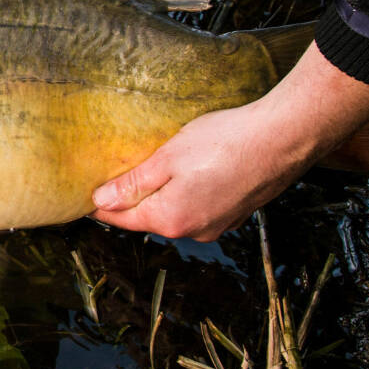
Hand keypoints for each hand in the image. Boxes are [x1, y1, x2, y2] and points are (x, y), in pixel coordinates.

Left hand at [90, 103, 305, 240]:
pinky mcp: (235, 213)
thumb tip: (102, 202)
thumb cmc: (224, 143)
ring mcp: (217, 224)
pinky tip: (189, 172)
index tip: (85, 197)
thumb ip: (133, 183)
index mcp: (171, 219)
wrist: (283, 139)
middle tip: (115, 174)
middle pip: (149, 216)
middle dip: (132, 199)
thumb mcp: (166, 158)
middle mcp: (193, 230)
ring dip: (161, 195)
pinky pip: (199, 206)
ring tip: (152, 170)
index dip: (102, 206)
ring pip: (175, 212)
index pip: (122, 218)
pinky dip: (187, 193)